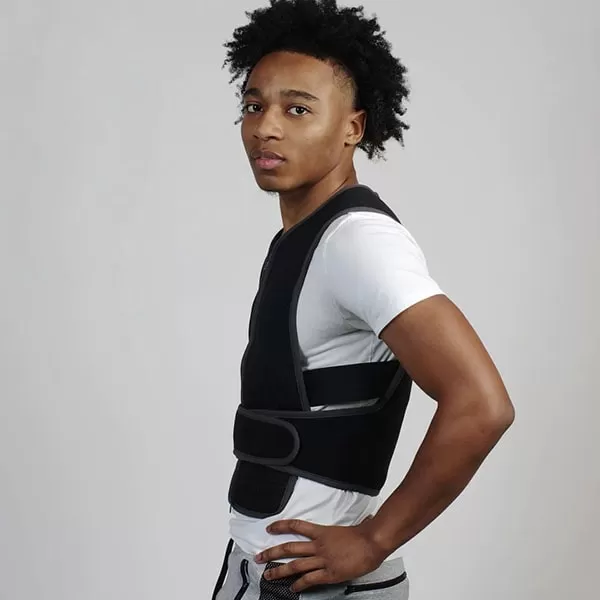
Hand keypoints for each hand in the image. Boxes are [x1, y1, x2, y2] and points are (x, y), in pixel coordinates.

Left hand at [254, 516, 388, 592]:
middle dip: (272, 552)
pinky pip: (310, 580)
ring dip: (280, 571)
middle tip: (259, 556)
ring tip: (268, 576)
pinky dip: (300, 585)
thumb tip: (351, 522)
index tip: (270, 528)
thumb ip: (340, 529)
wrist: (372, 542)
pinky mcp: (329, 574)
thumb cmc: (363, 534)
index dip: (281, 526)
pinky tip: (293, 589)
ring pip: (295, 565)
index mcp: (322, 532)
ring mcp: (322, 560)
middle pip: (290, 548)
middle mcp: (318, 545)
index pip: (296, 526)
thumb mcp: (347, 527)